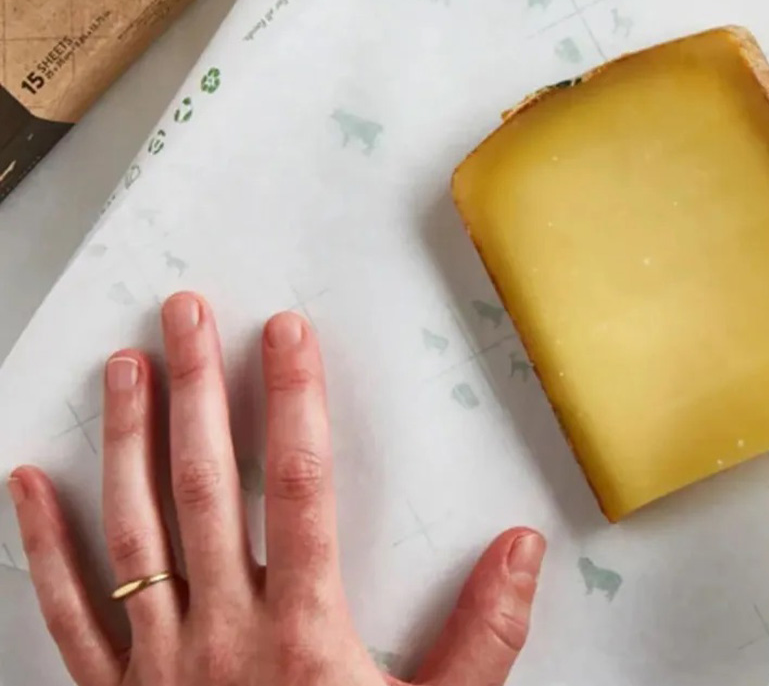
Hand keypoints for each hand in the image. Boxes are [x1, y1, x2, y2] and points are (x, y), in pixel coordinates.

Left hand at [6, 292, 545, 685]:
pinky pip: (68, 614)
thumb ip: (482, 637)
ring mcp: (157, 665)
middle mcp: (221, 635)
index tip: (286, 335)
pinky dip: (45, 547)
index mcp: (302, 634)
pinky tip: (30, 485)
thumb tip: (520, 549)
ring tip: (122, 369)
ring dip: (125, 444)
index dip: (296, 404)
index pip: (299, 490)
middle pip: (205, 490)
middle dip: (198, 393)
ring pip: (133, 534)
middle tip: (184, 316)